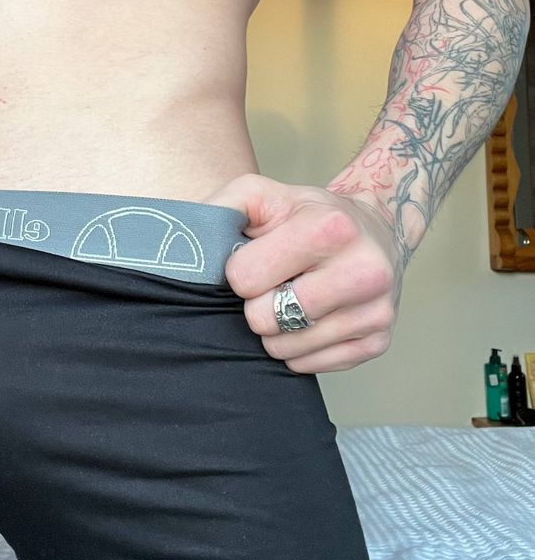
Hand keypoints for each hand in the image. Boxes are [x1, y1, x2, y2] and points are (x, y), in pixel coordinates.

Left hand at [202, 173, 403, 373]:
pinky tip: (311, 318)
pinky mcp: (378, 341)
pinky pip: (310, 365)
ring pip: (285, 348)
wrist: (375, 229)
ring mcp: (375, 311)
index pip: (245, 278)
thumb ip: (221, 209)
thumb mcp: (262, 194)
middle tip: (275, 283)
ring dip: (276, 328)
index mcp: (330, 228)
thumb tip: (181, 240)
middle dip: (258, 303)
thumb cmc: (308, 214)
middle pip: (265, 318)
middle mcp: (362, 271)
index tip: (256, 259)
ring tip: (292, 298)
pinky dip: (298, 347)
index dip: (241, 271)